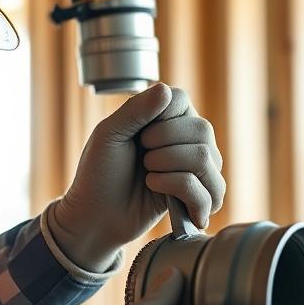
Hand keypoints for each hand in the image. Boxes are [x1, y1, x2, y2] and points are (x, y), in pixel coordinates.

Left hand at [50, 84, 224, 270]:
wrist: (95, 215)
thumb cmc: (99, 173)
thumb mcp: (109, 134)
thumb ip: (136, 110)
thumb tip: (165, 89)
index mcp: (166, 118)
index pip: (182, 100)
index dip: (160, 119)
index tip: (138, 136)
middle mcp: (187, 140)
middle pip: (202, 131)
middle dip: (164, 148)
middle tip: (142, 160)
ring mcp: (197, 170)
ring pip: (208, 160)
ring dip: (170, 169)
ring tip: (148, 177)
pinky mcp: (198, 199)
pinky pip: (209, 193)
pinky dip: (179, 191)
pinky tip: (157, 191)